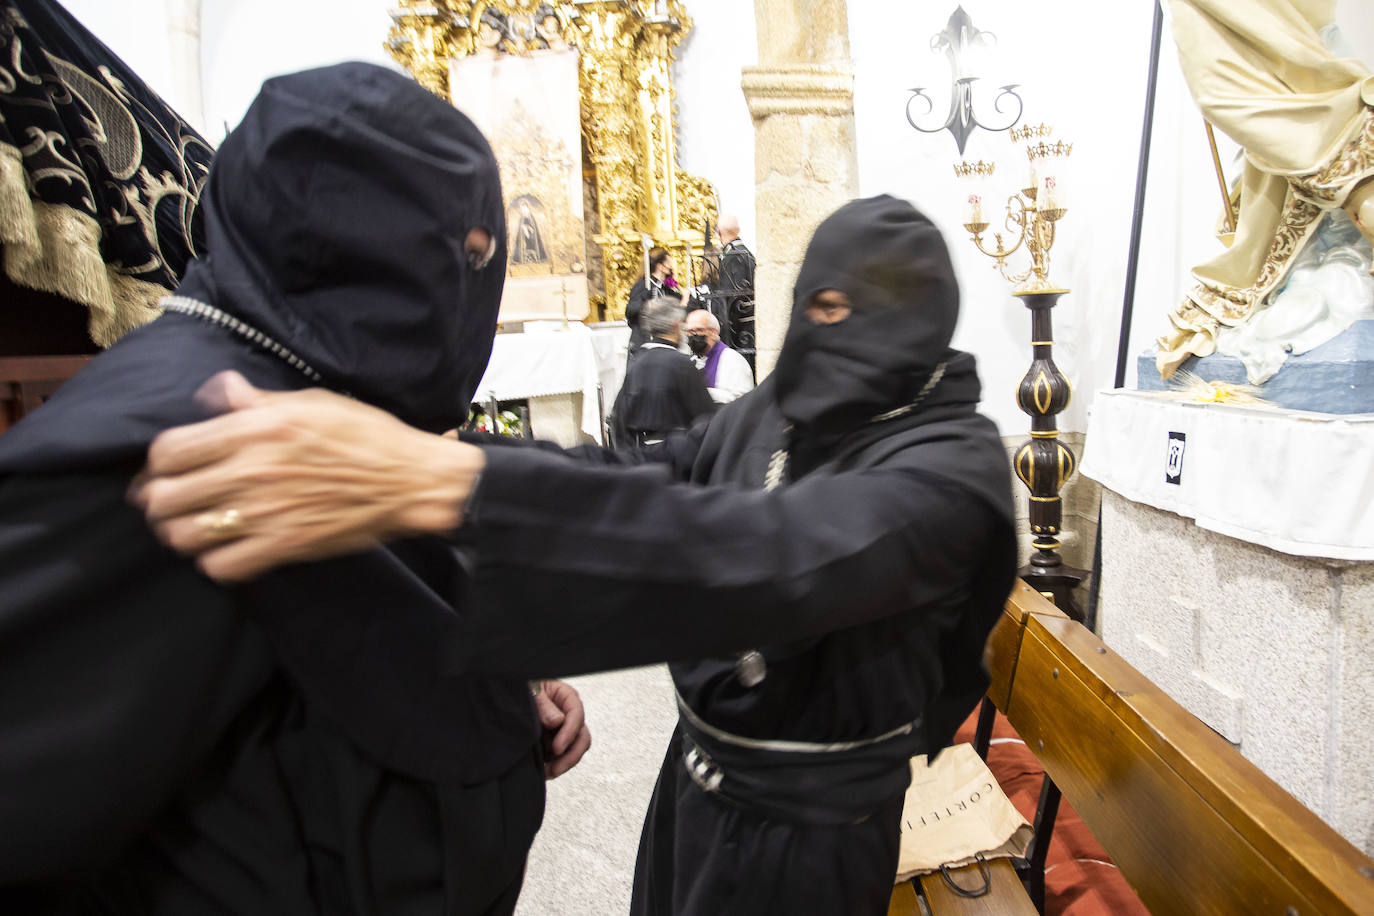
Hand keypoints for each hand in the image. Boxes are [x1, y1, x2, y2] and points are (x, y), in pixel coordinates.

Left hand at [128, 371, 484, 582]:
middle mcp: (252, 471)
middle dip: (160, 501)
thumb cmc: (366, 436)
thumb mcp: (311, 402)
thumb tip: (218, 390)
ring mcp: (267, 512)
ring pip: (185, 536)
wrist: (410, 479)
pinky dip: (215, 561)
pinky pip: (221, 566)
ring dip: (183, 533)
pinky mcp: (285, 545)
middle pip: (166, 497)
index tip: (166, 469)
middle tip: (172, 502)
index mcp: (255, 429)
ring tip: (195, 527)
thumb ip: (256, 401)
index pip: (169, 451)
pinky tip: (228, 548)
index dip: (157, 463)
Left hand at [534, 679, 590, 778]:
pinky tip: (544, 770)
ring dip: (563, 763)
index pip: (577, 715)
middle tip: (556, 768)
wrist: (509, 695)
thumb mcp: (532, 691)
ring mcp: (562, 729)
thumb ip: (544, 704)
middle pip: (582, 737)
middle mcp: (568, 714)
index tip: (558, 747)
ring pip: (574, 750)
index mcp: (566, 697)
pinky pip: (561, 757)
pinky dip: (555, 765)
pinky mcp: (554, 742)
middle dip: (571, 755)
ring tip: (548, 772)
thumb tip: (557, 721)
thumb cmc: (524, 687)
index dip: (570, 733)